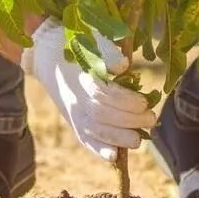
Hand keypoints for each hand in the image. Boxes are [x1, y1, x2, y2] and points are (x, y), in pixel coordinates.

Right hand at [21, 18, 155, 161]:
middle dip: (129, 120)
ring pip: (94, 131)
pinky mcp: (72, 122)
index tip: (144, 101)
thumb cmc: (76, 46)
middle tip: (150, 118)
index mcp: (78, 75)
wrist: (47, 58)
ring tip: (139, 139)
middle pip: (100, 115)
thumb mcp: (90, 41)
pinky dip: (98, 150)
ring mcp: (72, 112)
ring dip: (119, 138)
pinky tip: (114, 157)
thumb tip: (123, 65)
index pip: (102, 93)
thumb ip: (106, 52)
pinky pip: (84, 140)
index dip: (125, 100)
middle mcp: (73, 97)